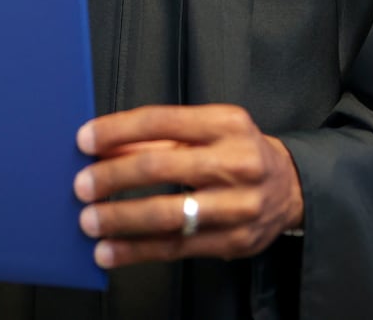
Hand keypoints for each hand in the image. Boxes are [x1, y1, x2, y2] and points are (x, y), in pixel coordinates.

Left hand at [73, 104, 302, 268]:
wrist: (290, 186)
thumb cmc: (238, 151)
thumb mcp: (209, 128)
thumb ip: (161, 136)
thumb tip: (107, 147)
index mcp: (226, 123)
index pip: (162, 121)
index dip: (118, 130)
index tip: (86, 139)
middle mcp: (235, 161)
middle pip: (162, 166)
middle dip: (114, 177)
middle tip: (82, 184)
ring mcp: (237, 205)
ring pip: (168, 214)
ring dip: (121, 219)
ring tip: (91, 221)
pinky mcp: (234, 241)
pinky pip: (177, 248)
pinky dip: (137, 251)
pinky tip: (111, 251)